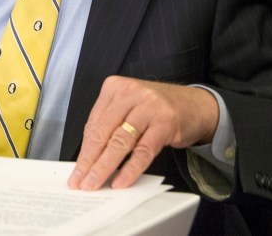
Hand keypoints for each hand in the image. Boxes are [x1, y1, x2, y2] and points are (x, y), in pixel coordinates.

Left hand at [68, 76, 218, 189]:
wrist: (196, 105)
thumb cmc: (156, 109)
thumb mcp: (129, 107)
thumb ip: (109, 125)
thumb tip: (88, 158)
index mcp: (115, 87)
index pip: (93, 123)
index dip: (83, 151)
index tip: (76, 171)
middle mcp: (131, 93)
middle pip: (104, 132)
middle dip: (89, 161)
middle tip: (80, 181)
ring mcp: (149, 106)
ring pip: (121, 142)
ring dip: (105, 166)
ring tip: (95, 183)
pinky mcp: (165, 122)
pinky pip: (143, 151)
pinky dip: (130, 169)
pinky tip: (121, 181)